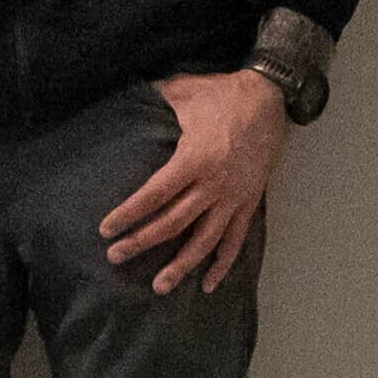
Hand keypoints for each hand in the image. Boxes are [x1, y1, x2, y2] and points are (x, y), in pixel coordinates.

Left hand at [99, 71, 286, 294]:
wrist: (271, 97)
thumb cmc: (223, 94)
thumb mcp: (183, 90)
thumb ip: (153, 98)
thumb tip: (124, 95)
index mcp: (195, 159)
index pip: (155, 195)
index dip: (129, 214)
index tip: (106, 230)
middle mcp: (214, 184)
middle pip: (174, 223)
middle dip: (142, 242)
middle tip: (116, 257)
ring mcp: (234, 196)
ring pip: (205, 240)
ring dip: (182, 265)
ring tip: (160, 287)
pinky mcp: (249, 200)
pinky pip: (236, 238)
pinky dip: (224, 262)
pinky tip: (209, 283)